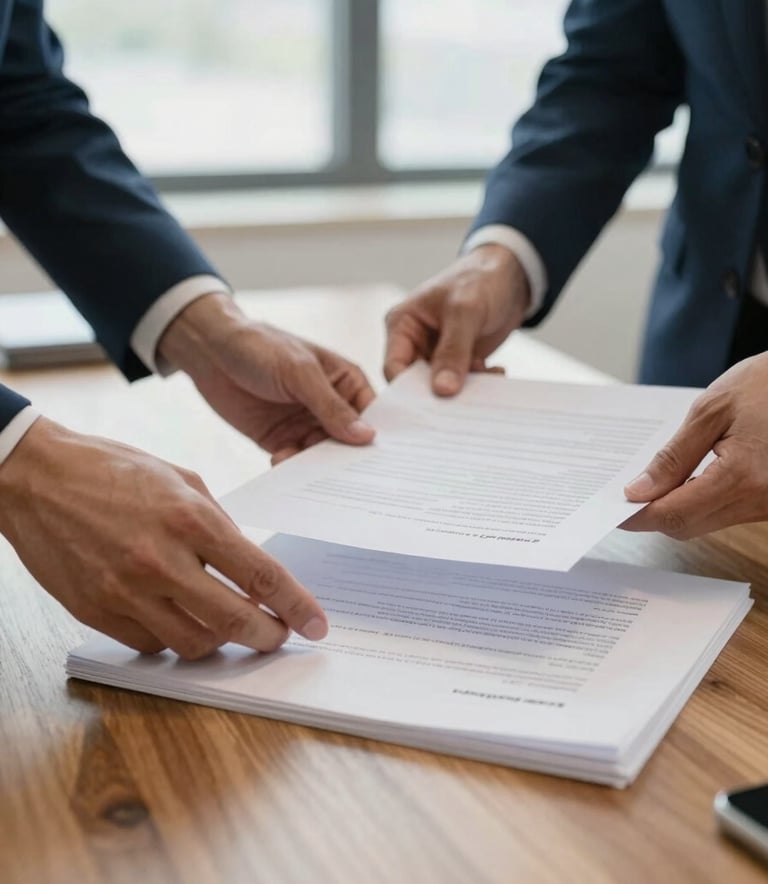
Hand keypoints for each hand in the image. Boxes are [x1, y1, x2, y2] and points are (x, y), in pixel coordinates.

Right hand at [0, 418, 327, 658]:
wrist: (35, 477)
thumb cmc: (112, 469)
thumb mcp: (180, 479)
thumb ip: (218, 523)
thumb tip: (248, 565)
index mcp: (190, 519)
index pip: (261, 576)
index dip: (296, 606)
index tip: (315, 624)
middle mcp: (161, 560)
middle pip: (234, 621)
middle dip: (268, 636)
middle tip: (280, 636)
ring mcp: (125, 591)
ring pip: (193, 644)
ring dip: (221, 641)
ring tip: (228, 623)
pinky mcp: (96, 611)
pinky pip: (151, 644)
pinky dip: (174, 637)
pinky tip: (179, 617)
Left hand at [159, 293, 375, 464]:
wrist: (209, 351)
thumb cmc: (261, 347)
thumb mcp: (301, 373)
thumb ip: (332, 407)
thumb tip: (367, 436)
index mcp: (345, 382)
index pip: (371, 415)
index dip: (378, 437)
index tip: (383, 463)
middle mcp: (330, 406)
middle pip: (348, 441)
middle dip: (348, 459)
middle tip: (351, 481)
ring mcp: (305, 423)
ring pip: (322, 455)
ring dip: (318, 467)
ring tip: (314, 478)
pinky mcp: (280, 438)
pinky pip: (294, 460)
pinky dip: (291, 467)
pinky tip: (281, 464)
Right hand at [384, 244, 530, 395]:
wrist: (511, 276)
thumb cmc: (480, 279)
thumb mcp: (465, 310)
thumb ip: (453, 351)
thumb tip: (442, 391)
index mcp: (402, 324)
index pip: (394, 367)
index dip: (407, 391)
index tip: (430, 406)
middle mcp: (414, 342)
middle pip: (415, 384)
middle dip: (439, 395)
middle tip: (461, 405)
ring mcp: (436, 354)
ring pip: (441, 388)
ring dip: (464, 390)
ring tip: (487, 381)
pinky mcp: (458, 362)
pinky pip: (462, 385)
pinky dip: (479, 384)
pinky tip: (496, 373)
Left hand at [623, 353, 767, 537]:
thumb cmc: (767, 385)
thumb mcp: (711, 410)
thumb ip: (673, 456)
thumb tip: (640, 491)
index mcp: (743, 476)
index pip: (675, 513)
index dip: (639, 516)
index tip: (613, 510)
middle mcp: (760, 500)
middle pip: (688, 525)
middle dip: (653, 515)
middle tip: (626, 497)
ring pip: (706, 523)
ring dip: (675, 510)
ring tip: (650, 486)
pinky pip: (725, 513)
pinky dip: (699, 503)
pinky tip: (682, 483)